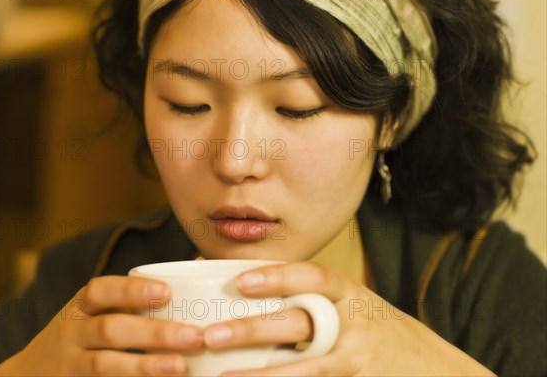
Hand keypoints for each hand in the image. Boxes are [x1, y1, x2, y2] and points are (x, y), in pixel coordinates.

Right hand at [0, 276, 203, 375]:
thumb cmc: (80, 338)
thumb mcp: (92, 315)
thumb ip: (130, 303)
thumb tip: (195, 275)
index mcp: (80, 307)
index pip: (100, 290)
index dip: (133, 290)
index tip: (167, 291)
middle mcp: (70, 334)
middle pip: (110, 330)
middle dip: (154, 333)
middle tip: (195, 336)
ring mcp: (69, 365)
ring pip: (105, 365)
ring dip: (145, 366)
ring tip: (180, 367)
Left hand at [202, 262, 494, 375]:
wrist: (431, 366)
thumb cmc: (378, 331)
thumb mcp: (353, 305)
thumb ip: (314, 300)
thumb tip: (253, 292)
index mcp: (349, 293)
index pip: (312, 277)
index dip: (277, 276)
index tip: (240, 280)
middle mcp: (354, 322)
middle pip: (299, 322)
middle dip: (254, 329)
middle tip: (213, 335)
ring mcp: (358, 357)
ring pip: (307, 367)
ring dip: (263, 375)